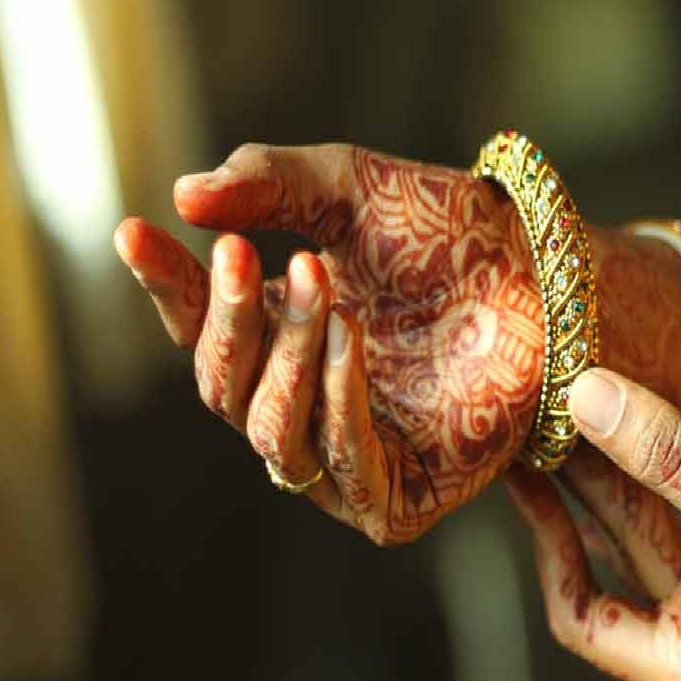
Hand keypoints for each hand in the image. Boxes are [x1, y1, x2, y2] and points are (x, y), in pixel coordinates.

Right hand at [115, 143, 543, 543]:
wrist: (545, 275)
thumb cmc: (451, 234)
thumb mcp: (350, 188)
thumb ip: (269, 182)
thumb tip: (183, 193)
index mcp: (283, 340)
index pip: (200, 329)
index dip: (166, 287)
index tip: (135, 233)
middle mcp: (306, 404)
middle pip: (223, 387)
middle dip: (230, 321)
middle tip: (248, 253)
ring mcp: (349, 455)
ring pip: (269, 433)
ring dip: (286, 358)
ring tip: (322, 287)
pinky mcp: (399, 498)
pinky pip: (343, 466)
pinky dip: (338, 404)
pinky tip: (351, 341)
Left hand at [505, 368, 680, 680]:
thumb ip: (664, 455)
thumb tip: (582, 397)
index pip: (586, 618)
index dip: (547, 549)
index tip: (525, 483)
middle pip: (618, 561)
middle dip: (582, 495)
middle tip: (537, 429)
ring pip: (656, 525)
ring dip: (621, 471)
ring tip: (574, 407)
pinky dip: (668, 466)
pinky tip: (636, 414)